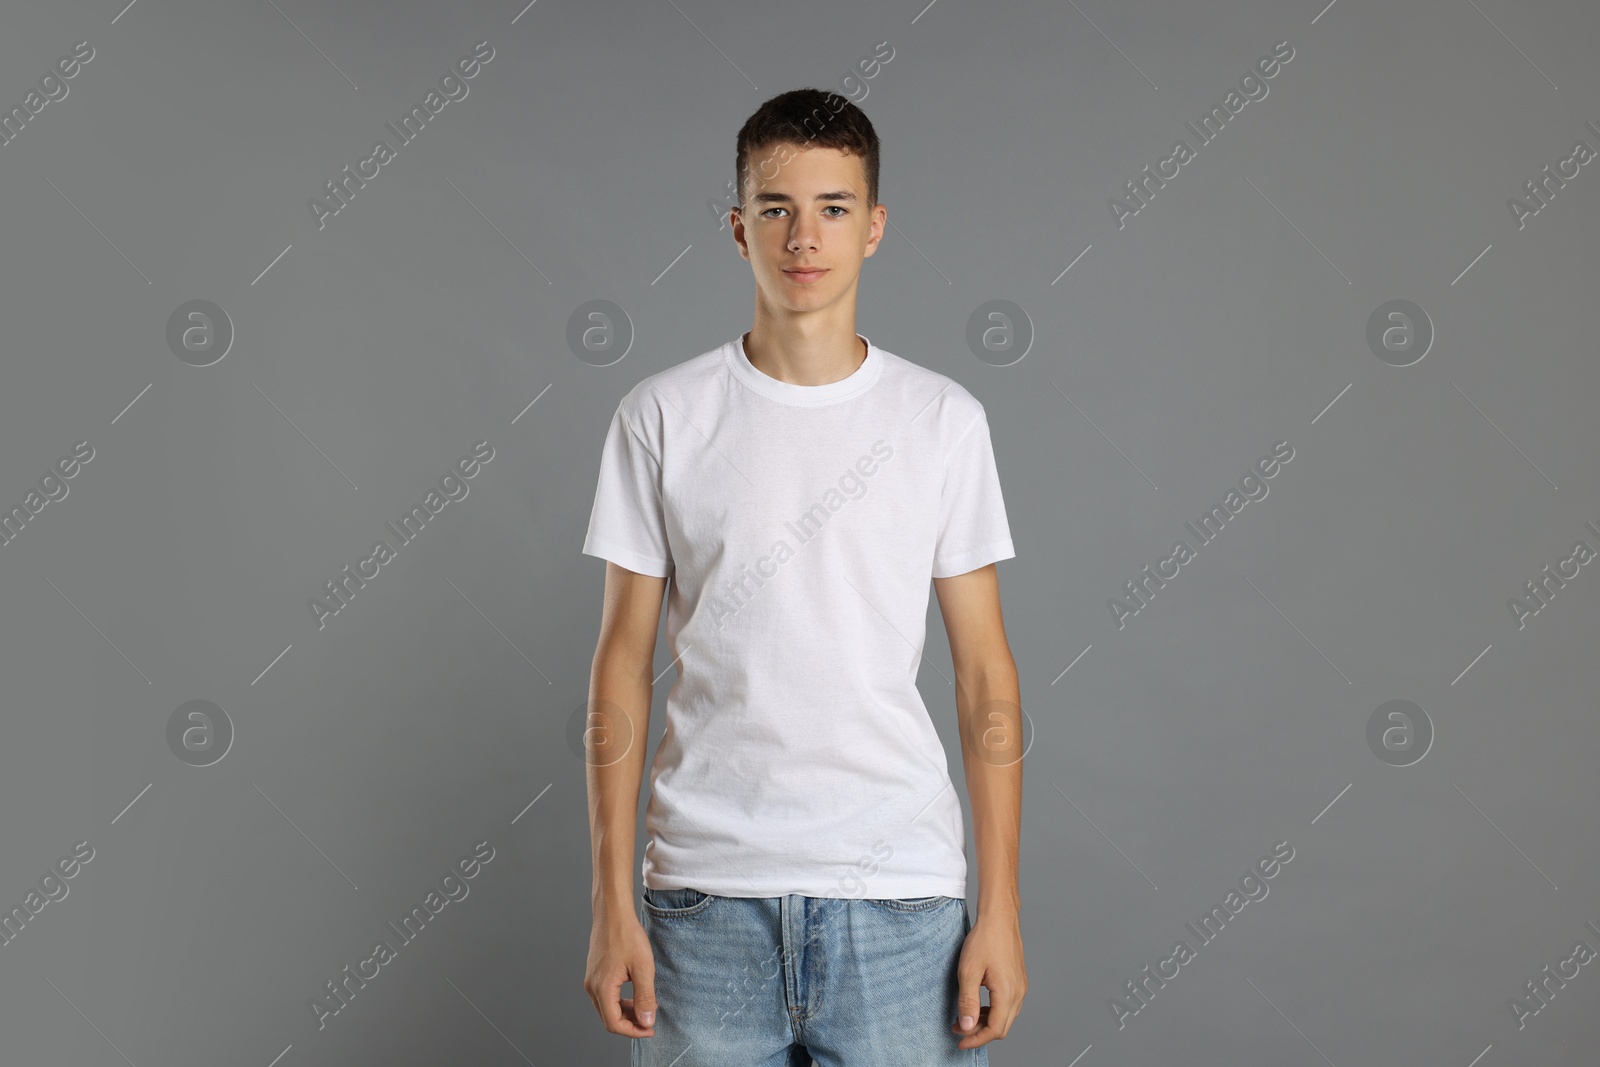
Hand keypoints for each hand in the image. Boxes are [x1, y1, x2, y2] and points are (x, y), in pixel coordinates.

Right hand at [584, 911, 657, 1037]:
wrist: (613, 913)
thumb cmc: (627, 935)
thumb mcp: (643, 967)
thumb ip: (645, 997)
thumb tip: (646, 1021)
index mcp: (602, 988)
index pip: (614, 1024)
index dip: (633, 1031)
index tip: (650, 1029)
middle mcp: (592, 987)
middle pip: (608, 1018)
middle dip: (630, 1024)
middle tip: (650, 1021)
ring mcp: (591, 980)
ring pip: (606, 1008)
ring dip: (625, 1013)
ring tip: (645, 1008)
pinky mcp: (594, 973)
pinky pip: (605, 996)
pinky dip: (619, 1001)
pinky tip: (634, 995)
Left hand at [951, 910, 1026, 1048]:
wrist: (999, 917)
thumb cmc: (984, 939)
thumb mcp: (968, 972)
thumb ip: (968, 1002)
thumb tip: (967, 1027)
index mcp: (1007, 993)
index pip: (994, 1030)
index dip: (976, 1039)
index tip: (960, 1041)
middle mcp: (1018, 993)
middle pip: (1002, 1027)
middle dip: (980, 1033)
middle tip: (959, 1029)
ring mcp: (1020, 986)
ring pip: (1005, 1016)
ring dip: (986, 1021)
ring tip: (965, 1016)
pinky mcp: (1018, 980)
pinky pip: (1008, 1005)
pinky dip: (993, 1011)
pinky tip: (978, 1004)